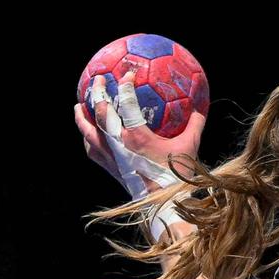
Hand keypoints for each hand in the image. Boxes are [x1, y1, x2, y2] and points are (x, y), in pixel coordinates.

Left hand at [73, 73, 205, 197]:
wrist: (163, 204)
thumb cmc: (177, 175)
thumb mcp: (190, 147)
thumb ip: (195, 125)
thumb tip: (201, 107)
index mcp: (136, 135)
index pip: (126, 102)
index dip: (125, 85)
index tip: (127, 74)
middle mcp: (118, 143)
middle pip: (100, 111)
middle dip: (96, 92)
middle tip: (98, 79)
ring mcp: (110, 156)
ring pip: (88, 131)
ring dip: (81, 116)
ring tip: (78, 107)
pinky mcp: (109, 167)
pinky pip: (91, 150)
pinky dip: (88, 138)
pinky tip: (89, 135)